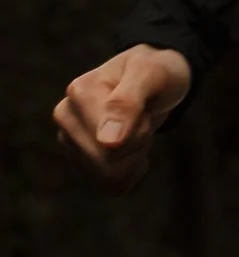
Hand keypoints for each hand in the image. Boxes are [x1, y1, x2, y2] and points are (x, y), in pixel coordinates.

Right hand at [53, 45, 193, 188]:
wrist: (154, 78)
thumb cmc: (154, 72)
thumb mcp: (150, 76)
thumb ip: (126, 105)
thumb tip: (107, 142)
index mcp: (77, 94)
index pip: (112, 145)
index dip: (139, 130)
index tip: (141, 103)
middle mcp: (65, 117)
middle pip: (109, 164)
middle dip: (137, 144)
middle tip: (141, 117)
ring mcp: (70, 139)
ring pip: (111, 177)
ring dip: (135, 156)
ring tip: (136, 128)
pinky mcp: (82, 158)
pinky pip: (115, 185)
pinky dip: (133, 169)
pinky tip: (133, 146)